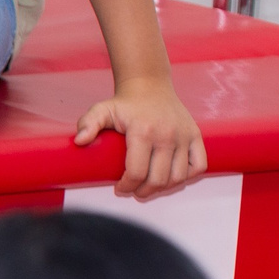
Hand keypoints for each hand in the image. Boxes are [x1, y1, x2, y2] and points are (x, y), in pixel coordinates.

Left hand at [75, 77, 206, 199]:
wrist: (149, 86)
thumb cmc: (123, 104)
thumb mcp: (101, 110)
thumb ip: (87, 124)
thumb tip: (79, 141)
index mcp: (143, 131)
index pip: (137, 172)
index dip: (126, 186)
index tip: (119, 188)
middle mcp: (167, 134)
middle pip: (157, 179)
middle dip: (142, 191)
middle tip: (133, 189)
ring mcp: (184, 135)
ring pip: (178, 177)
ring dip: (162, 188)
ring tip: (148, 185)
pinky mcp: (195, 135)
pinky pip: (198, 165)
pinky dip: (186, 177)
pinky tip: (170, 176)